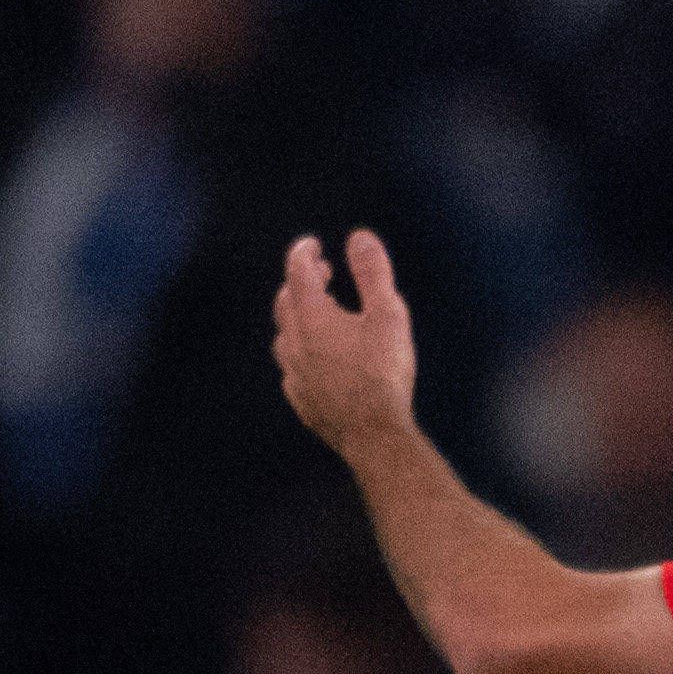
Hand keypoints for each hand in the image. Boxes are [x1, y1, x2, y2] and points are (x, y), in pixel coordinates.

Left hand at [273, 229, 420, 459]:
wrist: (374, 436)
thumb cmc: (384, 374)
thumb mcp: (388, 314)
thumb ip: (372, 272)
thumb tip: (359, 237)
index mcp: (312, 317)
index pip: (298, 271)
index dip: (304, 252)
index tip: (314, 244)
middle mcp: (294, 343)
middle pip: (286, 301)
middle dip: (302, 281)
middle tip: (324, 273)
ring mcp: (294, 374)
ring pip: (284, 335)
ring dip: (298, 316)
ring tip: (320, 312)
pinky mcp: (300, 399)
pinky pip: (291, 367)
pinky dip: (301, 350)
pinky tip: (317, 357)